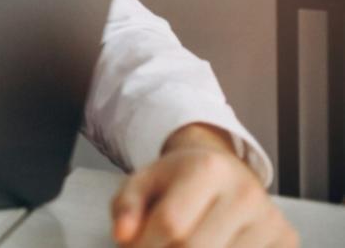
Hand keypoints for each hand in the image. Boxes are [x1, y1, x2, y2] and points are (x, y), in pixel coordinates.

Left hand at [111, 123, 297, 246]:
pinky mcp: (286, 240)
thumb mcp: (145, 181)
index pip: (171, 223)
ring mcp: (271, 220)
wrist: (226, 172)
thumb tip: (122, 236)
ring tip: (177, 247)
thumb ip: (126, 206)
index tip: (131, 247)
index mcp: (208, 169)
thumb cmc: (179, 180)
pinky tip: (210, 247)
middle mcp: (246, 193)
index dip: (145, 246)